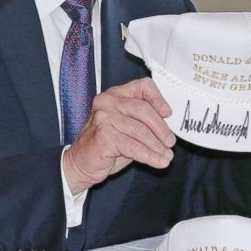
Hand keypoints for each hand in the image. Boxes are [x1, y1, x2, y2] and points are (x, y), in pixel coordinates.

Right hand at [62, 78, 175, 193]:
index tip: (168, 114)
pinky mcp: (104, 135)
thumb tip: (169, 127)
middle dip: (161, 129)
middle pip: (144, 110)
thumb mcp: (127, 127)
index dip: (158, 99)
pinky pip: (134, 147)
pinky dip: (149, 156)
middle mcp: (108, 102)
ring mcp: (103, 118)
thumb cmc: (106, 145)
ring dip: (157, 146)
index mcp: (116, 94)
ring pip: (140, 131)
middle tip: (170, 142)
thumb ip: (143, 121)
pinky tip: (158, 162)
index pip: (143, 86)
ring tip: (167, 156)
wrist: (80, 164)